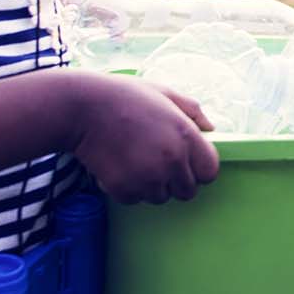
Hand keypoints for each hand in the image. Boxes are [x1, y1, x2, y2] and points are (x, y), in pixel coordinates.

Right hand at [67, 72, 219, 204]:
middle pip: (187, 191)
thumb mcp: (166, 94)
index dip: (199, 167)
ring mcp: (147, 179)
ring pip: (161, 197)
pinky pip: (136, 199)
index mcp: (186, 137)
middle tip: (157, 159)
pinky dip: (130, 188)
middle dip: (176, 179)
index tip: (187, 160)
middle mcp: (171, 162)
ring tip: (136, 158)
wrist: (82, 108)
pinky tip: (121, 164)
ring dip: (153, 184)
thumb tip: (210, 129)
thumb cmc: (125, 96)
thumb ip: (193, 111)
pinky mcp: (123, 190)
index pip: (209, 172)